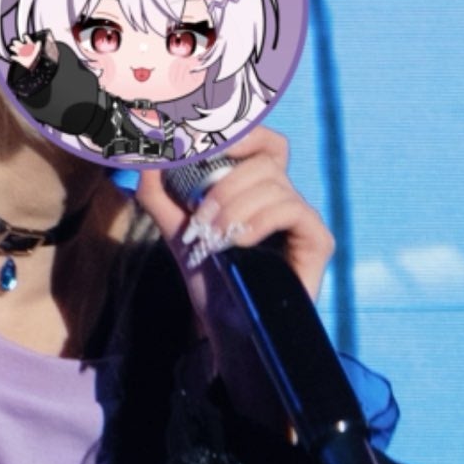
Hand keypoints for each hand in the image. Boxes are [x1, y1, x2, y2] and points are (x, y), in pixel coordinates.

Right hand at [7, 32, 51, 67]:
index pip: (28, 41)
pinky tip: (12, 56)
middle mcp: (26, 50)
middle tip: (15, 41)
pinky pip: (16, 58)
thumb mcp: (38, 50)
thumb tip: (39, 41)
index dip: (27, 38)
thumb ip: (38, 46)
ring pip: (17, 50)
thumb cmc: (36, 58)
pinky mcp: (20, 59)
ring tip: (11, 47)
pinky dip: (13, 57)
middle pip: (20, 45)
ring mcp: (22, 54)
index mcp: (30, 47)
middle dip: (17, 43)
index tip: (25, 36)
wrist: (34, 65)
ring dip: (14, 48)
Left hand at [135, 126, 333, 301]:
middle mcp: (284, 197)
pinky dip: (260, 221)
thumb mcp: (176, 232)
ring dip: (235, 209)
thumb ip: (158, 194)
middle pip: (265, 160)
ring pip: (275, 185)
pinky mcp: (318, 240)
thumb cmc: (211, 281)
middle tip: (200, 217)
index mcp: (256, 188)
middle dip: (225, 184)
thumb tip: (145, 158)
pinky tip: (240, 243)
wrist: (229, 330)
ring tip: (213, 239)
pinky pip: (293, 211)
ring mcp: (303, 218)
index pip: (262, 142)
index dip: (241, 133)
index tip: (204, 143)